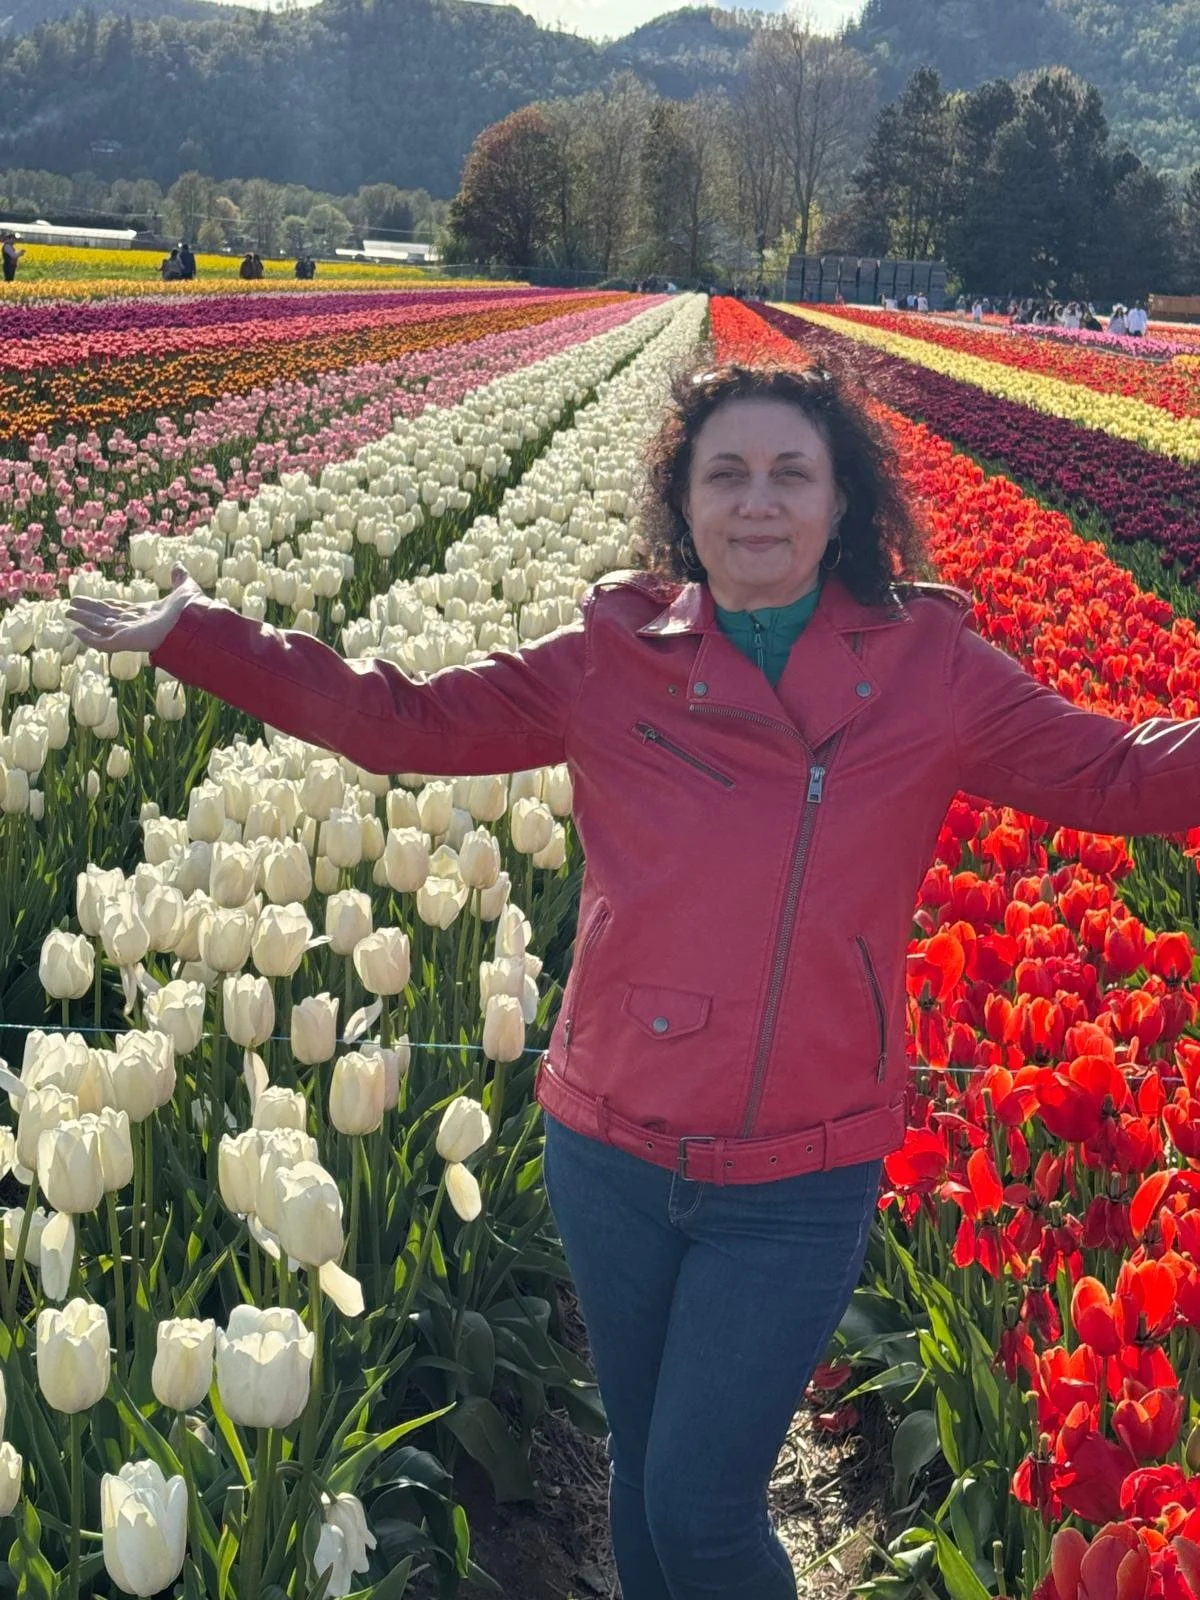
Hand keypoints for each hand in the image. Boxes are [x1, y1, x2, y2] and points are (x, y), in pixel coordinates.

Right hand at [66, 565, 200, 654]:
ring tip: (68, 614)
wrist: (194, 623)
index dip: (105, 605)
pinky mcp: (126, 642)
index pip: (120, 609)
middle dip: (88, 613)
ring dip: (84, 621)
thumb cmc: (192, 610)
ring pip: (100, 627)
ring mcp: (129, 634)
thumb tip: (178, 566)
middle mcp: (135, 624)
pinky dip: (89, 638)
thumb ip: (179, 579)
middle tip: (70, 608)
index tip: (90, 602)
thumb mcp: (184, 589)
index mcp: (146, 614)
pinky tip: (77, 633)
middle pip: (105, 617)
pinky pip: (103, 642)